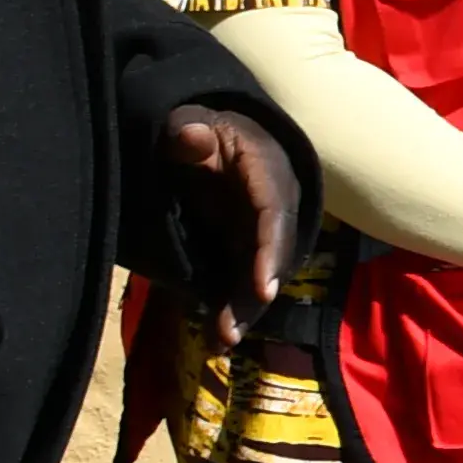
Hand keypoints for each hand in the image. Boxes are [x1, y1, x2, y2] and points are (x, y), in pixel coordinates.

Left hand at [159, 103, 302, 345]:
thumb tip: (191, 135)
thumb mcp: (190, 120)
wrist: (211, 134)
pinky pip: (245, 278)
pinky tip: (219, 338)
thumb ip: (188, 130)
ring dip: (244, 309)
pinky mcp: (246, 245)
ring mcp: (261, 228)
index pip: (274, 212)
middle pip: (273, 253)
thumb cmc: (201, 126)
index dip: (269, 250)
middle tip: (233, 331)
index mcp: (266, 169)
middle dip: (255, 294)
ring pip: (261, 272)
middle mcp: (274, 205)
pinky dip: (233, 306)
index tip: (264, 288)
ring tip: (222, 342)